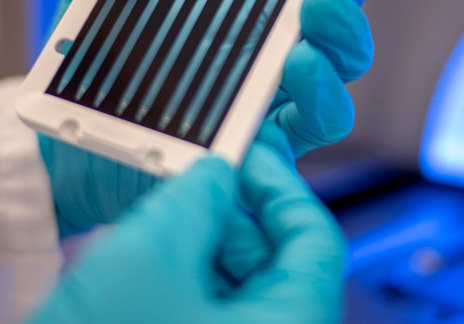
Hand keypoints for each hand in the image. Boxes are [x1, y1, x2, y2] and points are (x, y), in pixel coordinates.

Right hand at [27, 139, 345, 323]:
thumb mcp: (146, 260)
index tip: (251, 155)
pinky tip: (153, 253)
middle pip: (276, 262)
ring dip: (205, 242)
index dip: (284, 187)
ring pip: (239, 286)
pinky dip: (188, 275)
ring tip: (165, 213)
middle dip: (234, 214)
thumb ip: (193, 201)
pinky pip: (210, 310)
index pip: (317, 242)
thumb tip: (217, 174)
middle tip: (195, 177)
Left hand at [39, 0, 374, 235]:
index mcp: (251, 25)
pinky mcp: (242, 163)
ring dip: (326, 82)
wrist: (68, 144)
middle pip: (342, 50)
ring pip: (331, 108)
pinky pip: (285, 162)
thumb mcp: (95, 2)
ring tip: (299, 59)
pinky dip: (285, 151)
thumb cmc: (97, 71)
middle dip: (343, 23)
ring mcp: (262, 120)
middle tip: (317, 2)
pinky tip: (266, 137)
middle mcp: (270, 70)